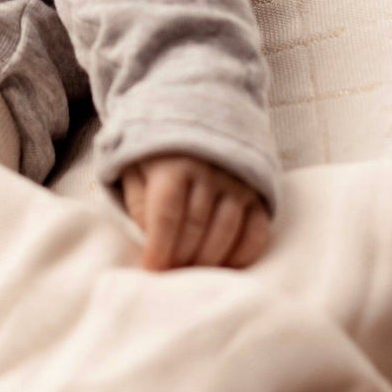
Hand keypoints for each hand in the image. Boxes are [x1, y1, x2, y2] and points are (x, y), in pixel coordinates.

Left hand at [117, 154, 271, 271]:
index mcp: (174, 164)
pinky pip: (256, 231)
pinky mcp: (257, 194)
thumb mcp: (134, 164)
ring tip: (191, 274)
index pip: (166, 214)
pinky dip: (243, 255)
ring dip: (207, 260)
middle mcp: (210, 172)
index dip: (159, 247)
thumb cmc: (157, 150)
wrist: (195, 115)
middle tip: (170, 276)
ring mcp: (238, 183)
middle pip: (196, 227)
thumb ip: (138, 201)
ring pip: (226, 232)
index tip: (152, 270)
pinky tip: (226, 267)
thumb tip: (150, 239)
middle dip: (180, 258)